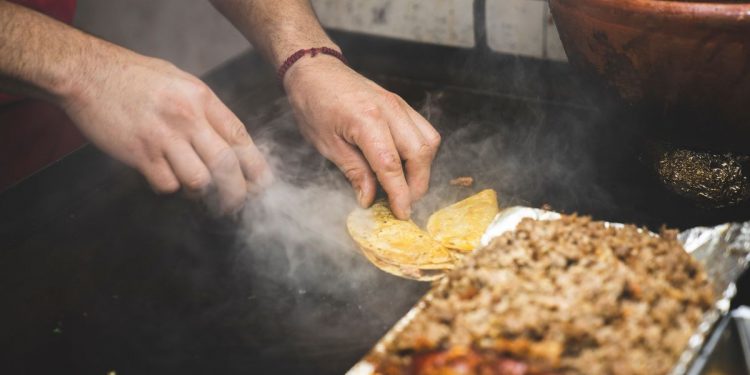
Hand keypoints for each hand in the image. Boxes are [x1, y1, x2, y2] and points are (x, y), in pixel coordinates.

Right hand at [59, 46, 270, 213]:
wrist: (87, 74)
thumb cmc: (135, 78)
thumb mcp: (181, 82)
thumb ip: (206, 110)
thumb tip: (230, 142)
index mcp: (202, 99)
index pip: (240, 137)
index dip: (256, 166)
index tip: (262, 184)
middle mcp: (187, 118)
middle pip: (226, 165)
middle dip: (237, 191)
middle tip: (237, 203)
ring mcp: (163, 137)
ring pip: (199, 180)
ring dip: (201, 192)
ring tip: (196, 189)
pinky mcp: (140, 154)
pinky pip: (167, 184)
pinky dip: (169, 187)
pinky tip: (163, 175)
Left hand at [284, 56, 440, 219]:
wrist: (315, 70)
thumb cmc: (314, 103)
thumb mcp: (327, 144)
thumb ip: (354, 172)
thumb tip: (369, 198)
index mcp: (366, 120)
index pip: (391, 165)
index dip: (399, 194)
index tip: (402, 214)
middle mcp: (389, 109)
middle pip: (419, 154)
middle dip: (416, 185)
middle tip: (403, 203)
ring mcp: (399, 104)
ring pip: (428, 141)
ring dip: (422, 168)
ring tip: (405, 186)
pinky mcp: (401, 104)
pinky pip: (423, 130)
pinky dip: (421, 152)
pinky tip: (406, 165)